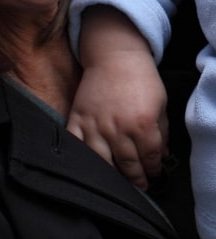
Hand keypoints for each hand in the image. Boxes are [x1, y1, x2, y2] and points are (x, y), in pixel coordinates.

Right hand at [67, 49, 168, 190]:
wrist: (115, 55)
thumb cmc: (140, 78)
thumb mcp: (161, 104)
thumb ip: (163, 132)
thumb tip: (161, 155)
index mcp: (143, 125)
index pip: (150, 159)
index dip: (153, 169)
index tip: (152, 173)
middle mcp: (118, 128)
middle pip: (128, 165)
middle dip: (135, 178)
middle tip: (138, 183)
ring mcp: (96, 124)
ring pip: (102, 162)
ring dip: (112, 174)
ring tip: (117, 178)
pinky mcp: (78, 117)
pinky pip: (76, 143)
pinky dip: (81, 157)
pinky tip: (89, 162)